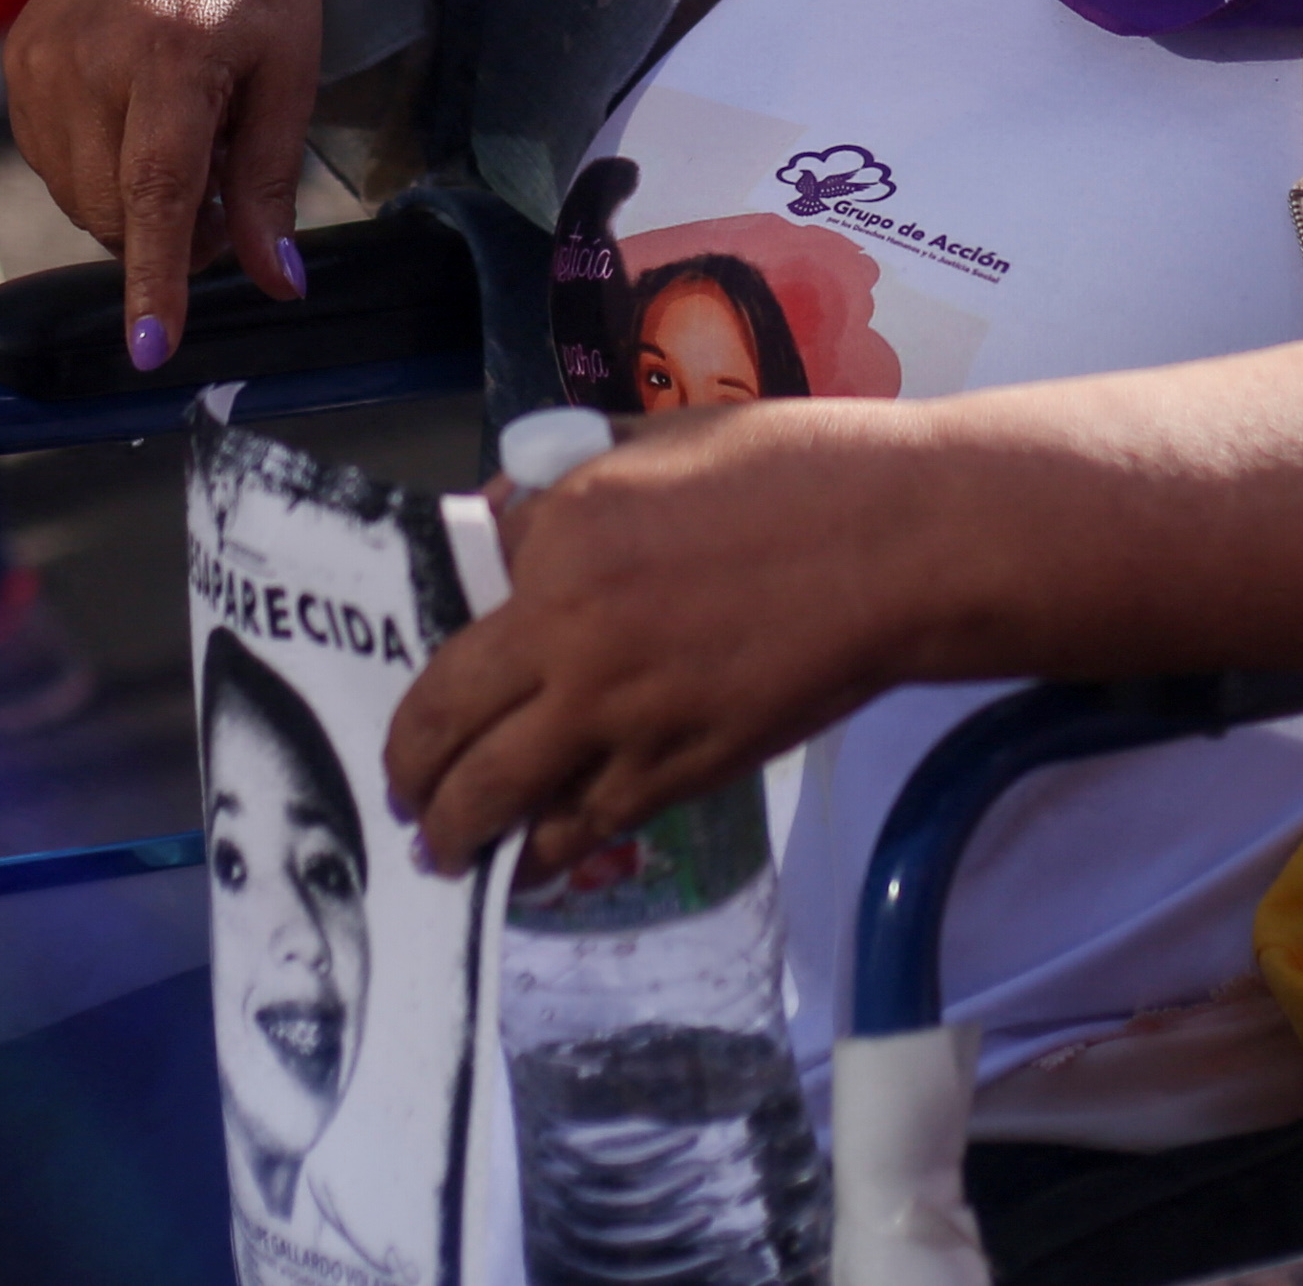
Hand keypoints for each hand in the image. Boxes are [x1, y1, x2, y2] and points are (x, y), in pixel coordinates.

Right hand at [7, 0, 333, 362]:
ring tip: (186, 125)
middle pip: (113, 208)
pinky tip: (139, 112)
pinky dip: (98, 163)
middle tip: (226, 185)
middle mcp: (90, 52)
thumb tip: (275, 285)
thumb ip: (270, 183)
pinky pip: (52, 159)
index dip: (156, 276)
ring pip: (77, 194)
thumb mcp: (291, 72)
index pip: (155, 190)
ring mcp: (40, 54)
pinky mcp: (17, 55)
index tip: (152, 348)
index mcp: (170, 51)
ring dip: (131, 196)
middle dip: (169, 228)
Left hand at [387, 410, 922, 878]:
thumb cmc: (791, 473)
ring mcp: (617, 712)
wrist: (896, 548)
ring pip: (496, 794)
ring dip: (456, 829)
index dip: (434, 630)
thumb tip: (506, 523)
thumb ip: (567, 484)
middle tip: (406, 787)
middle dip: (411, 765)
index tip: (434, 667)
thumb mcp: (657, 442)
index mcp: (559, 531)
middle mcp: (565, 629)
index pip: (454, 586)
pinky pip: (581, 826)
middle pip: (442, 718)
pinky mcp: (673, 771)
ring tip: (446, 845)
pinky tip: (534, 859)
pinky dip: (545, 851)